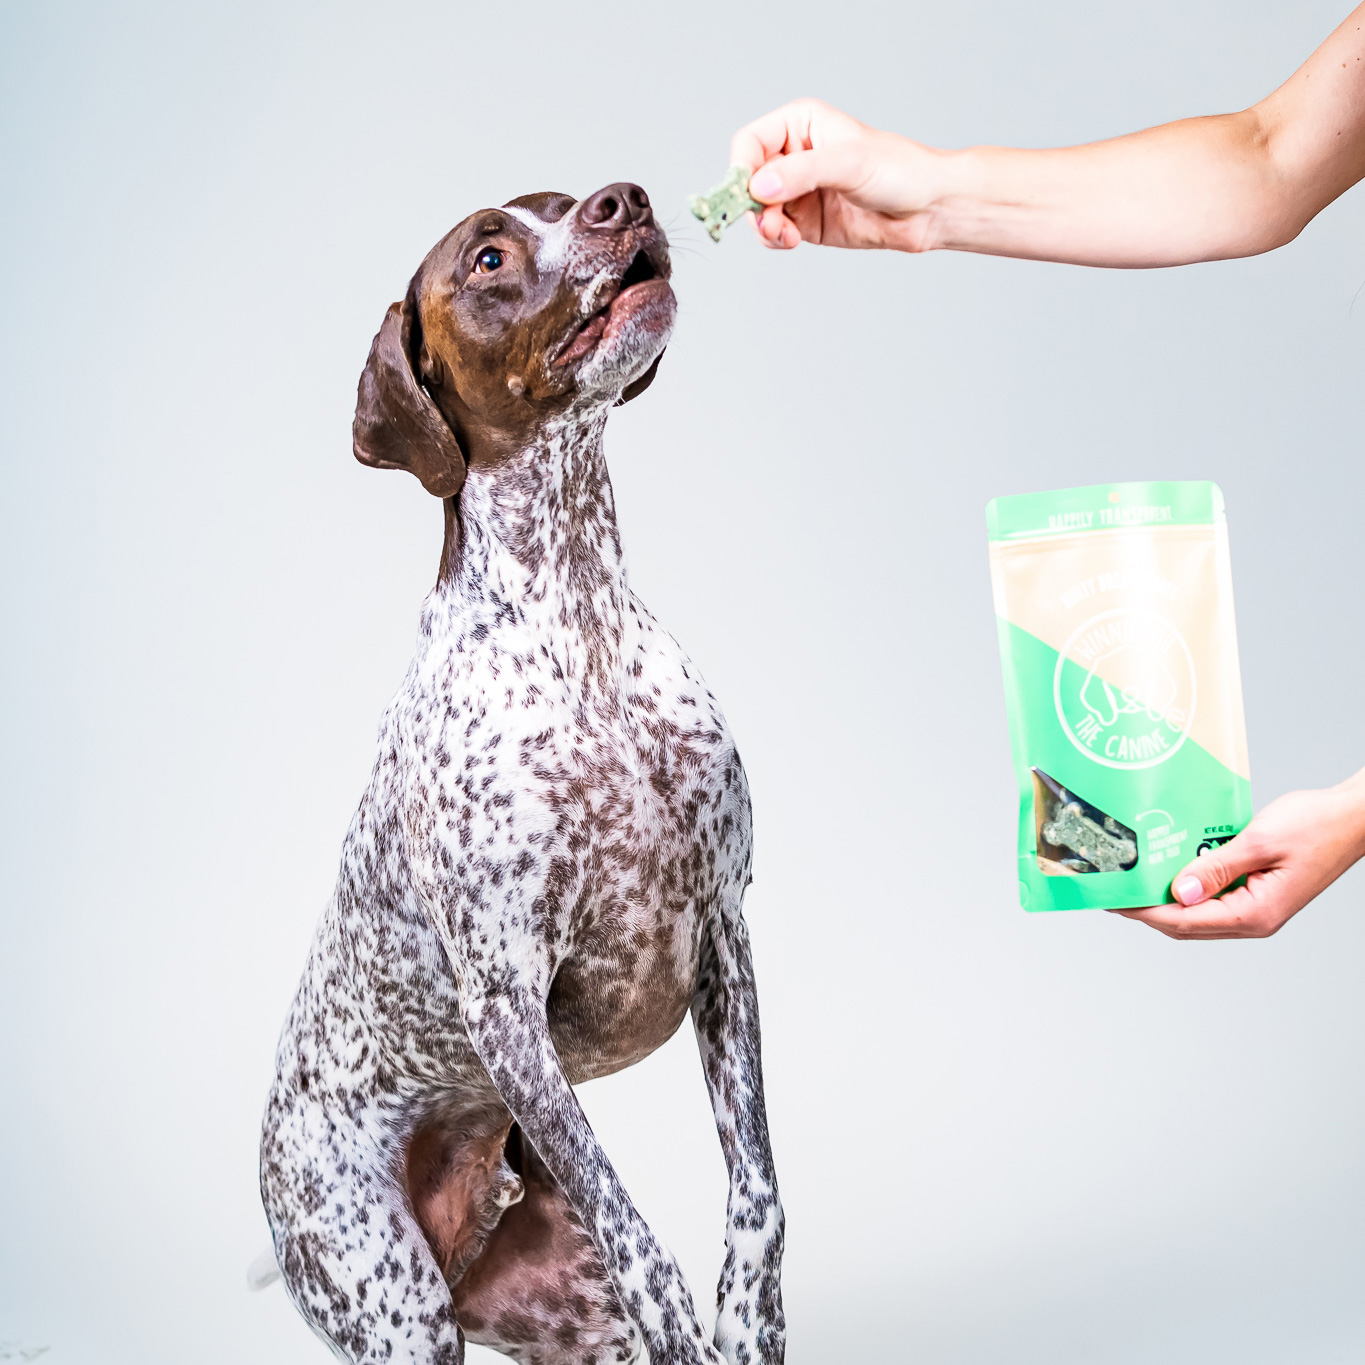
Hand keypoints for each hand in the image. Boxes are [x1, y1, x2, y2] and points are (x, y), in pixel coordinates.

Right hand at [729, 99, 946, 250]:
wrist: (928, 208)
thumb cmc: (899, 170)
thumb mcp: (849, 164)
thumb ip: (801, 173)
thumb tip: (760, 188)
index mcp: (799, 125)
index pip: (749, 143)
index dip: (742, 169)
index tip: (749, 195)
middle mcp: (793, 156)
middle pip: (747, 182)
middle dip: (752, 206)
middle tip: (767, 225)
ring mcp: (797, 191)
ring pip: (757, 211)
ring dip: (763, 227)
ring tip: (785, 236)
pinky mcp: (804, 222)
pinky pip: (773, 232)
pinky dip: (774, 240)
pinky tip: (791, 240)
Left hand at [1109, 773, 1364, 938]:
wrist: (1352, 818)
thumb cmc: (1315, 826)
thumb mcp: (1258, 842)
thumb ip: (1216, 868)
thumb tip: (1179, 891)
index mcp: (1255, 914)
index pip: (1183, 921)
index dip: (1143, 912)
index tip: (1113, 900)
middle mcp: (1254, 920)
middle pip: (1186, 925)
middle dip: (1147, 911)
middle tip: (1113, 892)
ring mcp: (1257, 910)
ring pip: (1198, 916)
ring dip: (1165, 901)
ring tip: (1133, 882)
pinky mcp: (1258, 895)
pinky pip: (1214, 900)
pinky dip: (1188, 889)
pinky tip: (1169, 870)